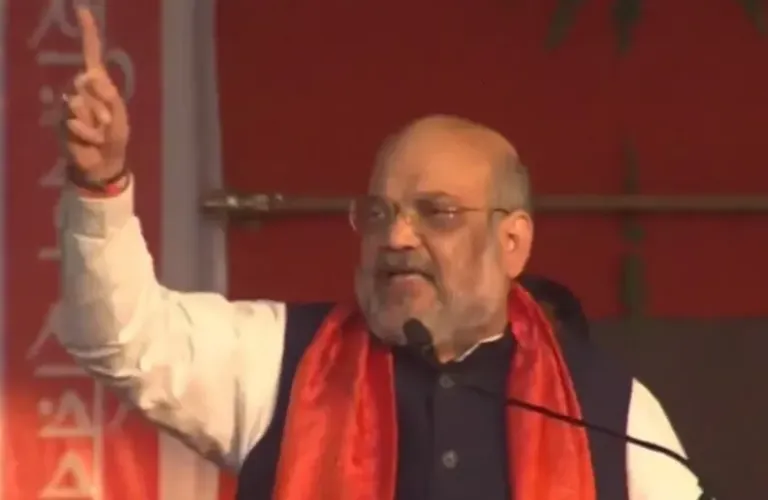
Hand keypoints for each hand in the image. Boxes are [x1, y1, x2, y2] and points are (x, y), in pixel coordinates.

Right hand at [61, 6, 128, 181]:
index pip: (92, 55)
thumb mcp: (120, 119)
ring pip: (80, 102)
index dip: (88, 33)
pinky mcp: (62, 119)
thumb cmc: (114, 140)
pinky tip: (89, 139)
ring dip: (96, 122)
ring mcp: (70, 104)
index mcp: (100, 85)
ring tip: (98, 133)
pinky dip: (87, 132)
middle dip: (102, 104)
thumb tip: (90, 76)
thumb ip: (110, 98)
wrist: (102, 164)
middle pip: (86, 82)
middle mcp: (82, 89)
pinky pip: (74, 120)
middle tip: (108, 122)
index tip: (82, 9)